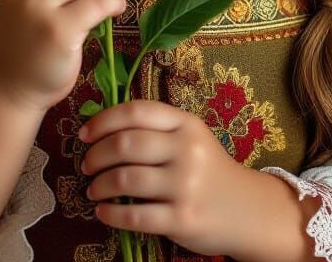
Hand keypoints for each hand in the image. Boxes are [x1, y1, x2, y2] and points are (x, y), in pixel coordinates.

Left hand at [79, 99, 254, 257]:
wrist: (246, 208)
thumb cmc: (208, 168)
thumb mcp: (190, 138)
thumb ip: (156, 129)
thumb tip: (102, 128)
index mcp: (186, 124)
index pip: (137, 111)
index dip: (104, 120)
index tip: (85, 133)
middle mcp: (186, 150)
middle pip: (126, 144)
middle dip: (96, 155)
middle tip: (86, 164)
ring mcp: (185, 185)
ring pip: (127, 179)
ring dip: (100, 185)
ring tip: (93, 189)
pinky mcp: (182, 219)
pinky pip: (135, 216)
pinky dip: (111, 213)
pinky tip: (103, 211)